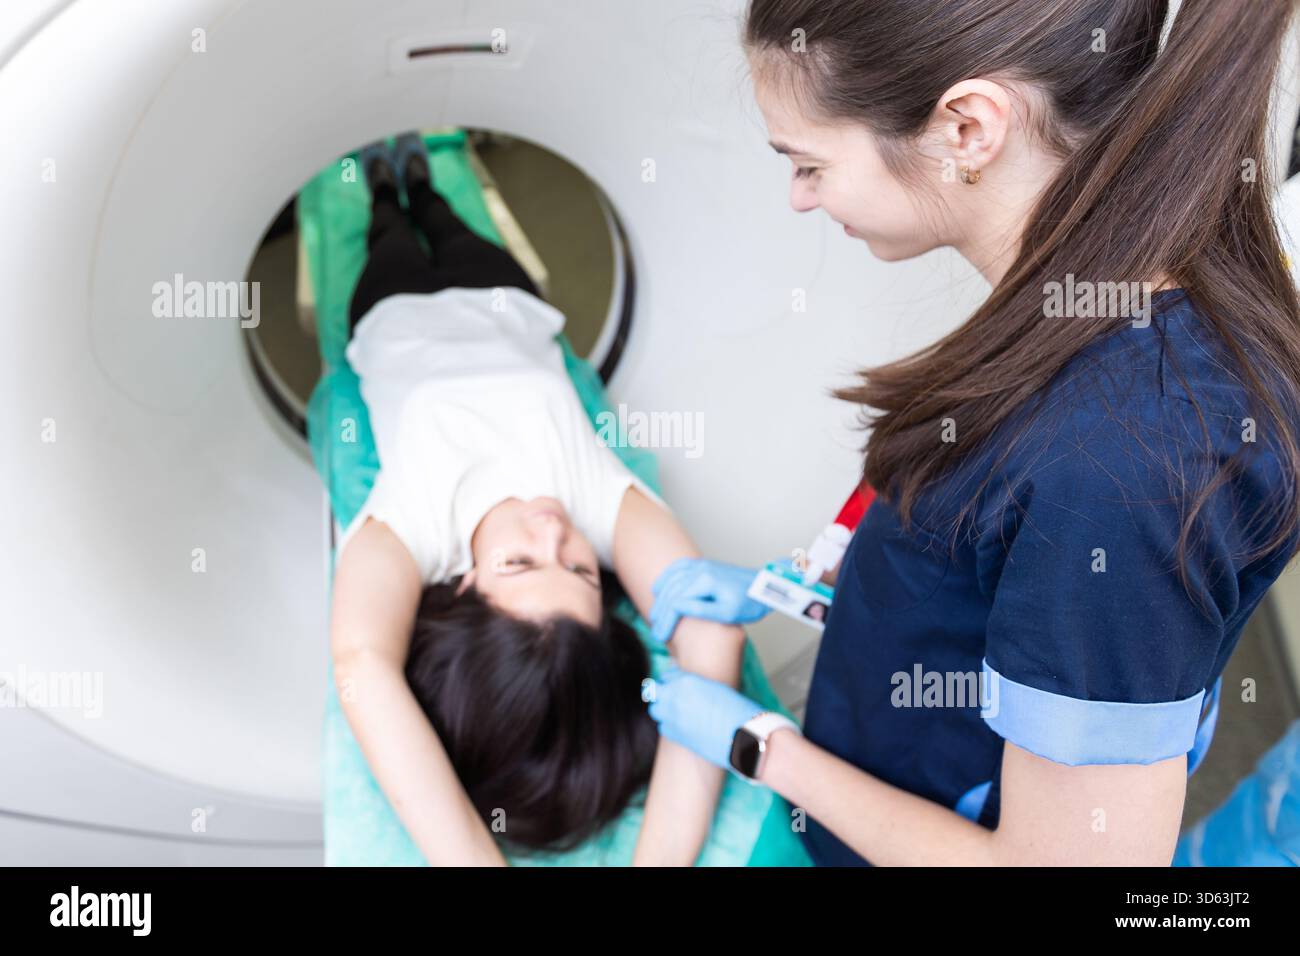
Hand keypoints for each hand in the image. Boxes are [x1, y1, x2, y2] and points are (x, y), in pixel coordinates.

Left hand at [643, 666, 763, 770]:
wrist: (743, 736)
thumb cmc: (737, 710)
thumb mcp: (715, 688)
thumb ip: (696, 685)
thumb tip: (686, 688)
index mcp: (686, 681)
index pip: (667, 676)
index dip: (671, 681)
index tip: (676, 686)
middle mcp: (674, 697)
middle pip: (654, 692)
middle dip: (662, 695)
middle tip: (674, 700)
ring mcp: (672, 717)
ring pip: (655, 711)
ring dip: (663, 711)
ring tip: (679, 714)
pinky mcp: (675, 735)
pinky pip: (663, 728)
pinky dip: (669, 727)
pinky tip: (683, 728)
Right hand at [648, 558, 769, 642]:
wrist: (763, 587)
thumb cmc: (750, 603)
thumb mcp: (728, 613)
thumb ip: (701, 610)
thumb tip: (677, 608)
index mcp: (706, 581)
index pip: (676, 601)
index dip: (667, 621)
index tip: (662, 636)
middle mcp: (701, 569)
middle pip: (671, 590)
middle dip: (660, 612)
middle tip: (657, 631)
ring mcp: (702, 565)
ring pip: (672, 578)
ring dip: (660, 596)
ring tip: (655, 615)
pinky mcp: (704, 565)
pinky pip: (679, 567)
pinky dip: (666, 577)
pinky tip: (659, 588)